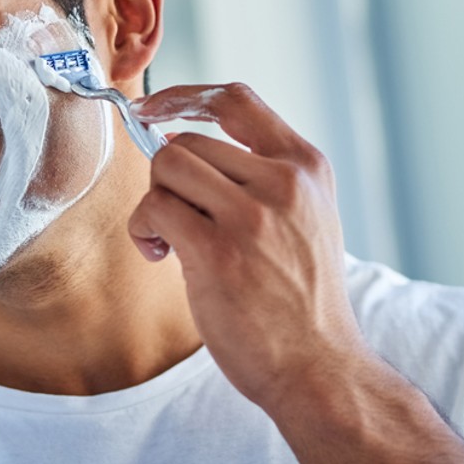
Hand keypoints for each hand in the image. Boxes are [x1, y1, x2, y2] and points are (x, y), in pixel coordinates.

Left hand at [127, 83, 371, 412]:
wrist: (321, 368)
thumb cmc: (302, 297)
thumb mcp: (305, 216)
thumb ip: (257, 174)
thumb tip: (176, 140)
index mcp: (306, 167)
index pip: (237, 100)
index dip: (185, 96)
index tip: (153, 108)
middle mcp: (284, 182)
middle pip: (189, 140)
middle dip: (168, 178)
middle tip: (175, 218)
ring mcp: (252, 216)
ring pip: (167, 166)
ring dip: (154, 201)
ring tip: (166, 238)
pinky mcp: (218, 252)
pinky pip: (154, 207)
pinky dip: (142, 228)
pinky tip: (158, 253)